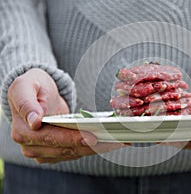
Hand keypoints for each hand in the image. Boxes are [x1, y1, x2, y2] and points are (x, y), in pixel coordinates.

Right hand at [8, 68, 123, 162]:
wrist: (38, 94)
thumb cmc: (32, 86)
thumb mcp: (24, 86)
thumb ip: (26, 102)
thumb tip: (35, 121)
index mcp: (23, 131)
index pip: (52, 138)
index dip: (72, 138)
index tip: (92, 137)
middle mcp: (31, 147)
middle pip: (67, 149)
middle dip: (93, 145)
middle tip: (116, 140)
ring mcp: (44, 152)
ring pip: (75, 153)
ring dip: (98, 148)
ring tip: (119, 141)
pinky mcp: (55, 153)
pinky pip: (77, 152)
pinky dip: (94, 148)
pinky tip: (110, 142)